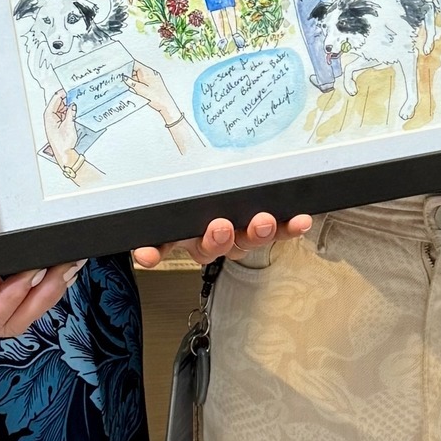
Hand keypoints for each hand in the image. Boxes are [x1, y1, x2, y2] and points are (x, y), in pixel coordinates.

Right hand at [0, 198, 82, 339]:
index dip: (14, 296)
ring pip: (9, 320)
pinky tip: (48, 276)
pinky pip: (5, 309)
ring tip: (64, 269)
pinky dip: (28, 294)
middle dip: (40, 297)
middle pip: (4, 323)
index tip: (35, 271)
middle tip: (64, 269)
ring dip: (40, 297)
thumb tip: (20, 244)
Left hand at [44, 88, 79, 161]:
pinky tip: (74, 110)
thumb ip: (70, 113)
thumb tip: (72, 104)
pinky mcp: (59, 125)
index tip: (68, 89)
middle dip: (66, 99)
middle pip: (57, 104)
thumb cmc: (63, 144)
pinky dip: (68, 112)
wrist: (65, 155)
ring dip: (68, 106)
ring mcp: (54, 122)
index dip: (61, 94)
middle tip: (74, 94)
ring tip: (76, 101)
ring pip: (61, 109)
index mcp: (49, 116)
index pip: (54, 100)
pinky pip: (63, 115)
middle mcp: (50, 118)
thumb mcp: (69, 125)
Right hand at [126, 62, 177, 121]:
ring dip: (132, 80)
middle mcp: (150, 74)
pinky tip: (134, 88)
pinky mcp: (152, 84)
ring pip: (138, 76)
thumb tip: (124, 77)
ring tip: (126, 84)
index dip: (128, 65)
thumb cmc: (157, 98)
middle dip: (129, 74)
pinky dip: (137, 83)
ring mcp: (152, 78)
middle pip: (136, 70)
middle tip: (120, 78)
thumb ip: (132, 83)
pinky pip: (142, 81)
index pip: (136, 64)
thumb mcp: (141, 90)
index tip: (120, 68)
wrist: (166, 106)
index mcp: (148, 72)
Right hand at [132, 208, 312, 270]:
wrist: (233, 185)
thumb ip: (159, 199)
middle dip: (216, 238)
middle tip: (219, 226)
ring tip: (263, 221)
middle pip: (209, 245)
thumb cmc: (198, 191)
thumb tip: (141, 209)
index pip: (159, 243)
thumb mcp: (177, 193)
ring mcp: (236, 236)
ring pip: (244, 241)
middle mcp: (206, 237)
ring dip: (255, 233)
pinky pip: (278, 232)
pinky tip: (300, 221)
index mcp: (179, 230)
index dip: (153, 251)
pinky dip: (289, 228)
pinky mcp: (265, 230)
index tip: (147, 255)